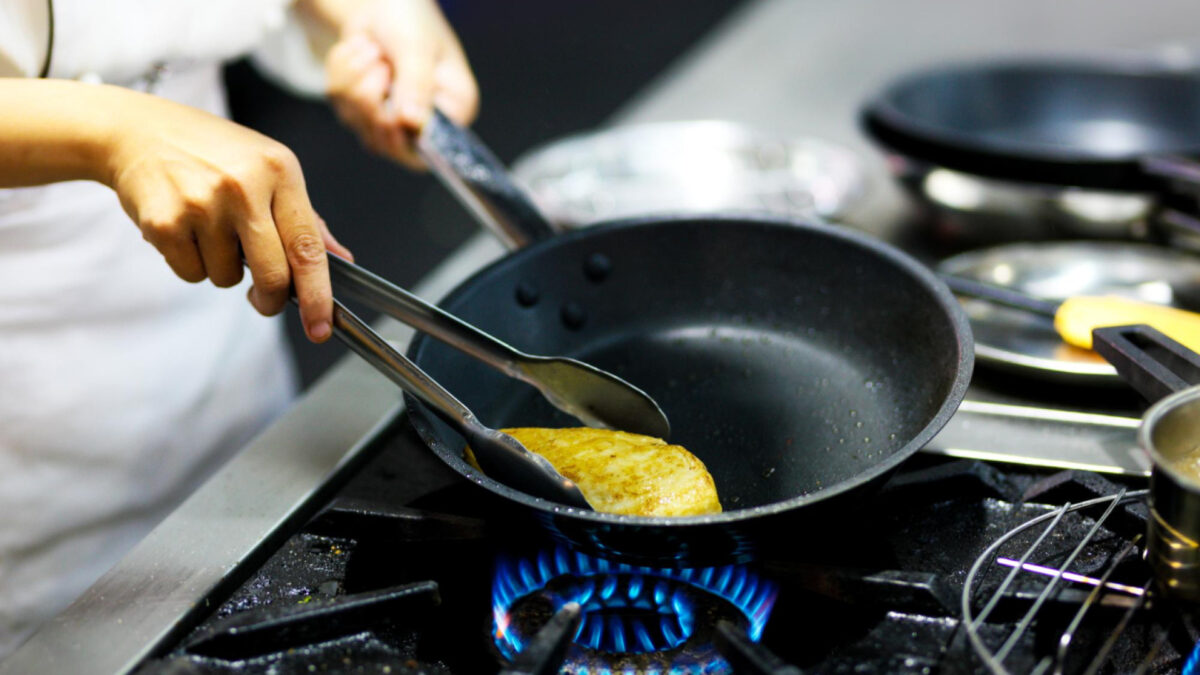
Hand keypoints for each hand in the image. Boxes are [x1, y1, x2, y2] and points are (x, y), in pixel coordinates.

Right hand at [104, 90, 353, 341]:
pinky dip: (192, 262)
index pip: (308, 247)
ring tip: (210, 228)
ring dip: (223, 269)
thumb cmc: (213, 153)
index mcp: (279, 170)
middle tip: (264, 297)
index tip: (321, 328)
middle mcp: (243, 186)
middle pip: (272, 275)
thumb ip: (305, 218)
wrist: (137, 130)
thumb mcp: (268, 169)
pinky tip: (185, 228)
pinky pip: (192, 274)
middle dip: (270, 299)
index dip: (318, 295)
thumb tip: (340, 260)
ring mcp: (201, 204)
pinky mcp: (164, 222)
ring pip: (228, 279)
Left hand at [322, 0, 478, 166]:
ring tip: (371, 49)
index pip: (431, 148)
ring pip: (358, 121)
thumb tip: (411, 123)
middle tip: (379, 62)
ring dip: (355, 79)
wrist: (383, 1)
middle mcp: (425, 121)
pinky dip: (341, 72)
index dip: (402, 136)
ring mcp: (390, 117)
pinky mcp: (361, 107)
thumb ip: (416, 84)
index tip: (386, 108)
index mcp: (454, 109)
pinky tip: (358, 52)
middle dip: (371, 98)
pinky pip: (340, 103)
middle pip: (387, 141)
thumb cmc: (410, 18)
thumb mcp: (416, 46)